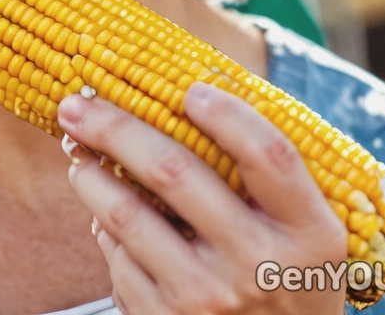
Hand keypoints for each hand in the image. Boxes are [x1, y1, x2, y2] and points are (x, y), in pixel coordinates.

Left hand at [58, 82, 347, 313]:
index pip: (268, 155)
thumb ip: (267, 174)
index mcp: (307, 232)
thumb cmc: (289, 280)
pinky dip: (104, 228)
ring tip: (78, 152)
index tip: (191, 90)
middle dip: (114, 127)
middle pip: (173, 172)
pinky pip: (119, 261)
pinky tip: (103, 215)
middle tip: (78, 104)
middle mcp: (256, 265)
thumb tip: (191, 97)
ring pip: (128, 215)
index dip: (228, 114)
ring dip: (90, 175)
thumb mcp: (306, 232)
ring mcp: (208, 299)